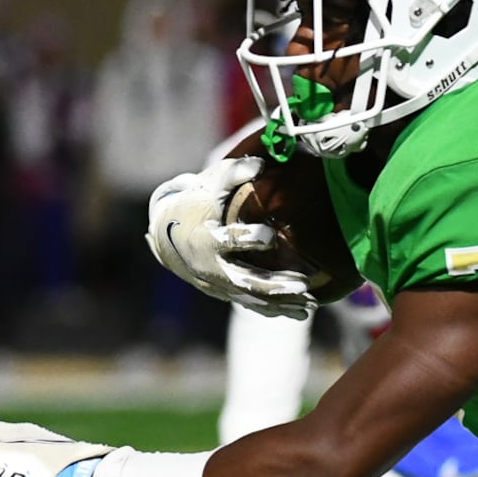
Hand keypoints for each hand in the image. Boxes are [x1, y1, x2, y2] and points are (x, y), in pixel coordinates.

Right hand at [145, 156, 316, 320]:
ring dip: (281, 303)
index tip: (269, 236)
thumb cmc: (194, 204)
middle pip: (244, 279)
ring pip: (252, 298)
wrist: (167, 236)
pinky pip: (252, 305)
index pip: (227, 241)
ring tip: (310, 305)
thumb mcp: (209, 184)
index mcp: (205, 238)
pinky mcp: (224, 293)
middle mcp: (211, 267)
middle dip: (274, 284)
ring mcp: (217, 284)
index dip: (247, 239)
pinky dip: (275, 310)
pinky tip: (300, 313)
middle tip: (302, 285)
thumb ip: (234, 172)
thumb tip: (261, 163)